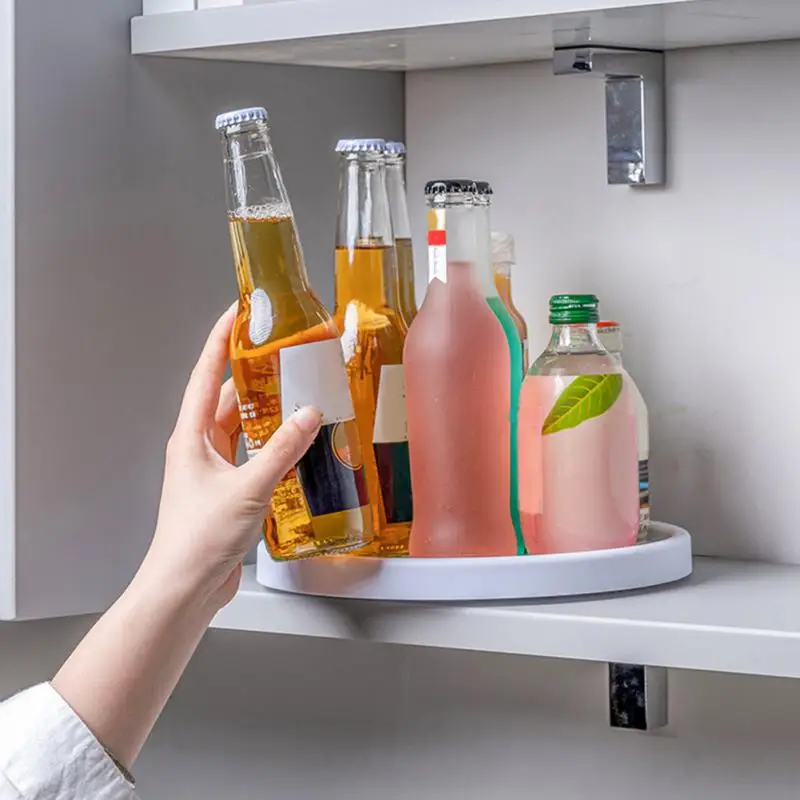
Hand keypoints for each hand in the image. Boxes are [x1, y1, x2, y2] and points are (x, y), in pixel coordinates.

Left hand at [138, 303, 321, 610]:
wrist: (186, 587)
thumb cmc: (197, 540)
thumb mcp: (247, 488)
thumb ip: (282, 450)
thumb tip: (308, 416)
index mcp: (192, 436)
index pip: (206, 374)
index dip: (221, 340)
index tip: (237, 313)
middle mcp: (200, 447)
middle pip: (228, 398)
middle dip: (255, 376)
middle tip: (284, 355)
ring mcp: (213, 469)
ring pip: (242, 426)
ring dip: (267, 412)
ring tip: (298, 395)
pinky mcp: (228, 489)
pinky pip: (252, 453)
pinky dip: (272, 443)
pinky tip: (294, 443)